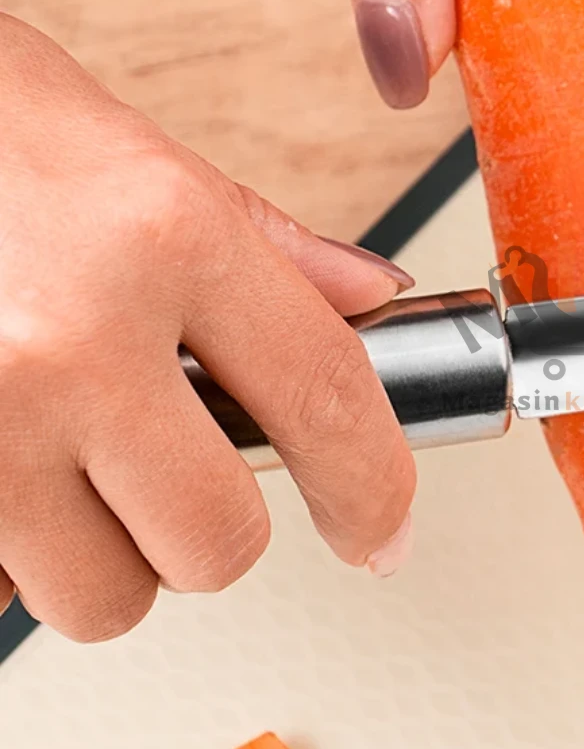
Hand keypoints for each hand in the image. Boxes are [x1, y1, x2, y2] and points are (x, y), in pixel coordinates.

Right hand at [0, 15, 416, 642]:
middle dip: (214, 529)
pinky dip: (17, 548)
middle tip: (182, 468)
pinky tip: (8, 460)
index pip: (328, 401)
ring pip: (101, 596)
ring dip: (109, 550)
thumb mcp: (138, 152)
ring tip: (75, 455)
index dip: (373, 489)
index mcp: (164, 235)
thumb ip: (267, 246)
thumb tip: (369, 302)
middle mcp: (66, 337)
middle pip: (215, 545)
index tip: (381, 531)